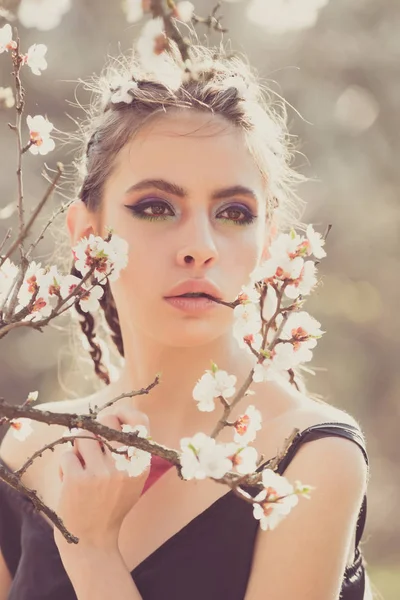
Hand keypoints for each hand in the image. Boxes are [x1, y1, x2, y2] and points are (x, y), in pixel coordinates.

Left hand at [53, 404, 150, 553]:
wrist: (92, 542)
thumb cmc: (110, 505)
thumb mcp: (132, 480)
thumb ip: (129, 452)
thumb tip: (114, 416)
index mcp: (140, 465)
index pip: (140, 424)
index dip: (126, 412)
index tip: (114, 416)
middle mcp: (124, 467)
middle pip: (107, 421)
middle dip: (95, 427)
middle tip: (90, 442)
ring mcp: (100, 473)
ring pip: (83, 435)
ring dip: (77, 447)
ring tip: (80, 463)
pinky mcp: (77, 480)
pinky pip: (67, 455)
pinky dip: (65, 465)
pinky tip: (70, 479)